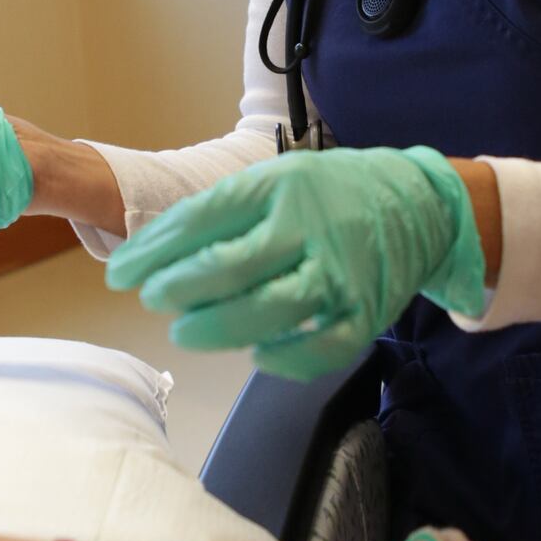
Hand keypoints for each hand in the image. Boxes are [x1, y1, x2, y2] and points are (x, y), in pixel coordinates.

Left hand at [105, 146, 486, 378]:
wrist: (421, 203)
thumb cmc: (331, 193)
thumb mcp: (278, 180)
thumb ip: (224, 213)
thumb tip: (153, 250)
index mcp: (281, 186)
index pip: (203, 219)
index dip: (153, 251)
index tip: (120, 273)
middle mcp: (310, 228)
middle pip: (228, 268)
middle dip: (176, 290)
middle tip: (153, 299)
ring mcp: (341, 274)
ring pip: (267, 311)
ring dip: (215, 328)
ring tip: (186, 331)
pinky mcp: (365, 315)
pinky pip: (317, 350)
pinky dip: (280, 359)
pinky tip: (254, 353)